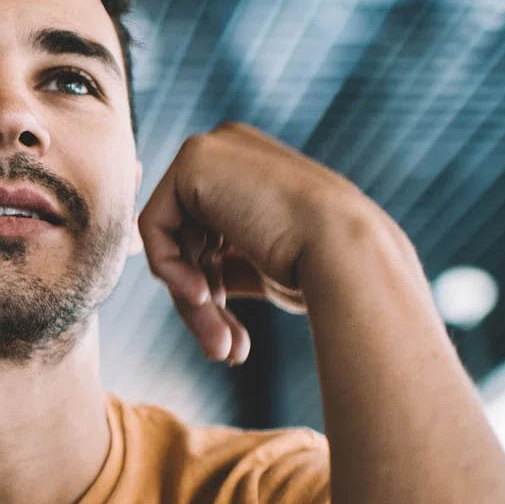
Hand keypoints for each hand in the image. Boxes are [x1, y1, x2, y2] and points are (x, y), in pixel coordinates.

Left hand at [138, 122, 386, 363]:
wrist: (350, 256)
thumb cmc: (324, 269)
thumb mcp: (265, 265)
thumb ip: (226, 265)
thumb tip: (192, 291)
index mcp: (252, 172)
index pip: (207, 236)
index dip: (212, 287)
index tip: (230, 337)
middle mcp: (231, 153)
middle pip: (188, 241)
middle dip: (202, 302)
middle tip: (224, 351)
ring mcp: (212, 152)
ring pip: (173, 244)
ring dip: (193, 302)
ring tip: (222, 347)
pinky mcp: (193, 161)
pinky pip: (154, 227)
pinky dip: (169, 269)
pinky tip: (201, 298)